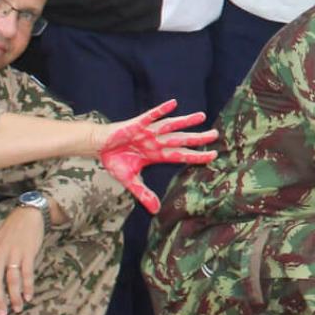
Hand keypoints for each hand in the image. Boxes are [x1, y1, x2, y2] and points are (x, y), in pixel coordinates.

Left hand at [0, 207, 44, 314]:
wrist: (27, 215)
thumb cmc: (10, 235)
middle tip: (2, 313)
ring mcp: (13, 252)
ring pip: (12, 279)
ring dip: (15, 296)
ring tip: (17, 308)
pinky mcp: (28, 251)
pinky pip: (27, 272)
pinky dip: (28, 286)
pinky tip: (29, 296)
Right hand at [96, 100, 218, 212]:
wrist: (98, 146)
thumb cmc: (115, 160)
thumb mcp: (130, 180)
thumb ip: (143, 193)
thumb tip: (155, 211)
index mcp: (157, 155)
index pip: (181, 156)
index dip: (197, 156)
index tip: (214, 156)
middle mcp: (156, 142)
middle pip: (181, 140)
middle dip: (198, 138)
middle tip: (216, 134)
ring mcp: (148, 132)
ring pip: (170, 126)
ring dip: (185, 121)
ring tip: (201, 116)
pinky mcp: (136, 124)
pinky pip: (151, 116)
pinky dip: (161, 110)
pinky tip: (173, 104)